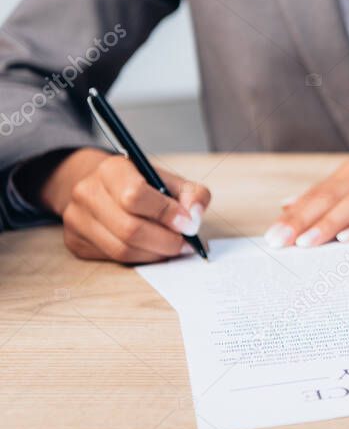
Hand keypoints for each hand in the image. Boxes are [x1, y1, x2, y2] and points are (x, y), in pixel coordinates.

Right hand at [37, 148, 211, 263]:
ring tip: (171, 247)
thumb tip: (194, 219)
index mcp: (112, 169)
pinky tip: (151, 248)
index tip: (187, 224)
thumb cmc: (142, 184)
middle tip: (184, 243)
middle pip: (129, 229)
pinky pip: (112, 259)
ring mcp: (76, 218)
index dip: (166, 214)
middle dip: (166, 241)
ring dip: (155, 253)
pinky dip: (139, 258)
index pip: (135, 196)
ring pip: (121, 250)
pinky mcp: (74, 240)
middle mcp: (87, 192)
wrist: (101, 186)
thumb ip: (193, 195)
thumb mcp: (171, 180)